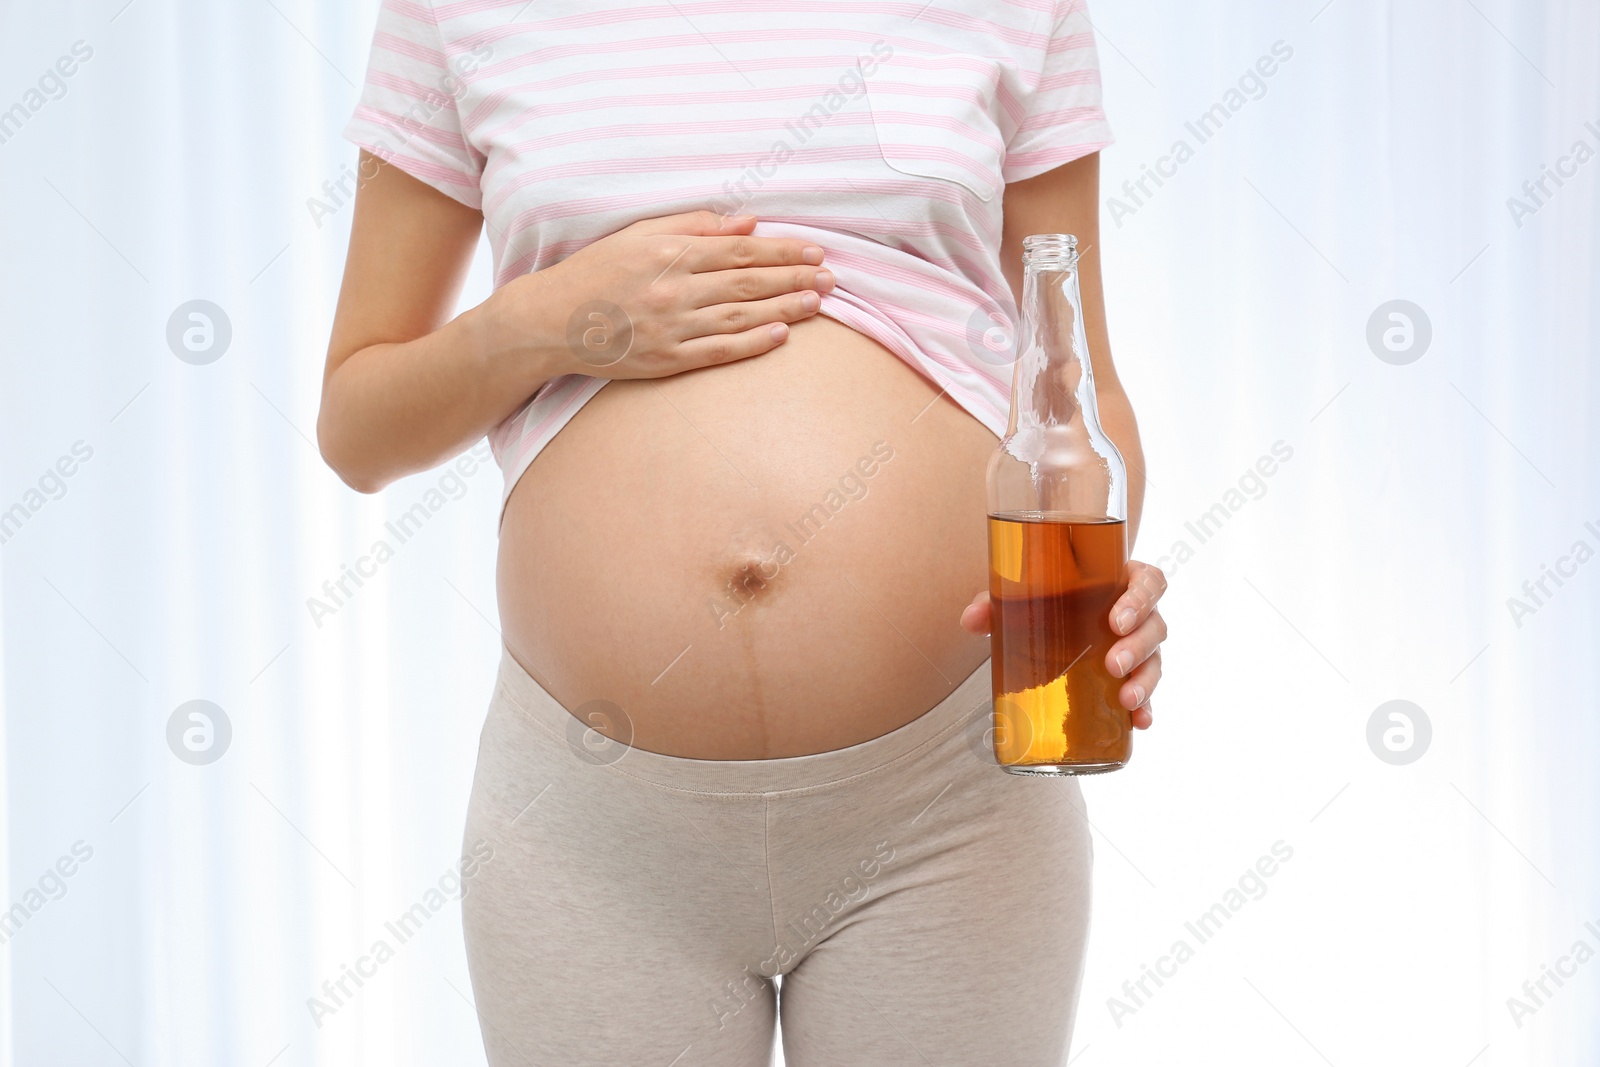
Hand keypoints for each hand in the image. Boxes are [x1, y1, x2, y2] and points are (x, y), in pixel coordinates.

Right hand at [492, 210, 833, 379]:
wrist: (550, 321)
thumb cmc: (595, 272)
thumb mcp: (639, 235)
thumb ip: (693, 226)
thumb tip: (746, 223)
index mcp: (670, 252)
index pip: (740, 249)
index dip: (782, 250)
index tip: (813, 251)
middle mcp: (674, 288)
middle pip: (748, 281)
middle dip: (794, 277)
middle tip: (831, 278)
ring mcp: (671, 326)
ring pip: (741, 315)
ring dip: (784, 308)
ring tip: (817, 303)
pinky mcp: (665, 360)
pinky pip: (718, 351)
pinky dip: (752, 343)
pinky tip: (781, 335)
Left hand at [959, 560, 1167, 728]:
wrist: (1046, 622)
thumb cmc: (1044, 601)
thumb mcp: (1020, 598)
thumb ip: (995, 603)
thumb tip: (970, 619)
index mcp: (1118, 582)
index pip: (1148, 581)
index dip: (1141, 598)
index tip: (1116, 620)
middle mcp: (1136, 614)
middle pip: (1155, 625)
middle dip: (1138, 647)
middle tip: (1112, 664)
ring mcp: (1137, 647)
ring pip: (1155, 660)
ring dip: (1145, 681)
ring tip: (1125, 699)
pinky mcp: (1131, 677)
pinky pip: (1148, 693)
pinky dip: (1145, 709)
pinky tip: (1139, 723)